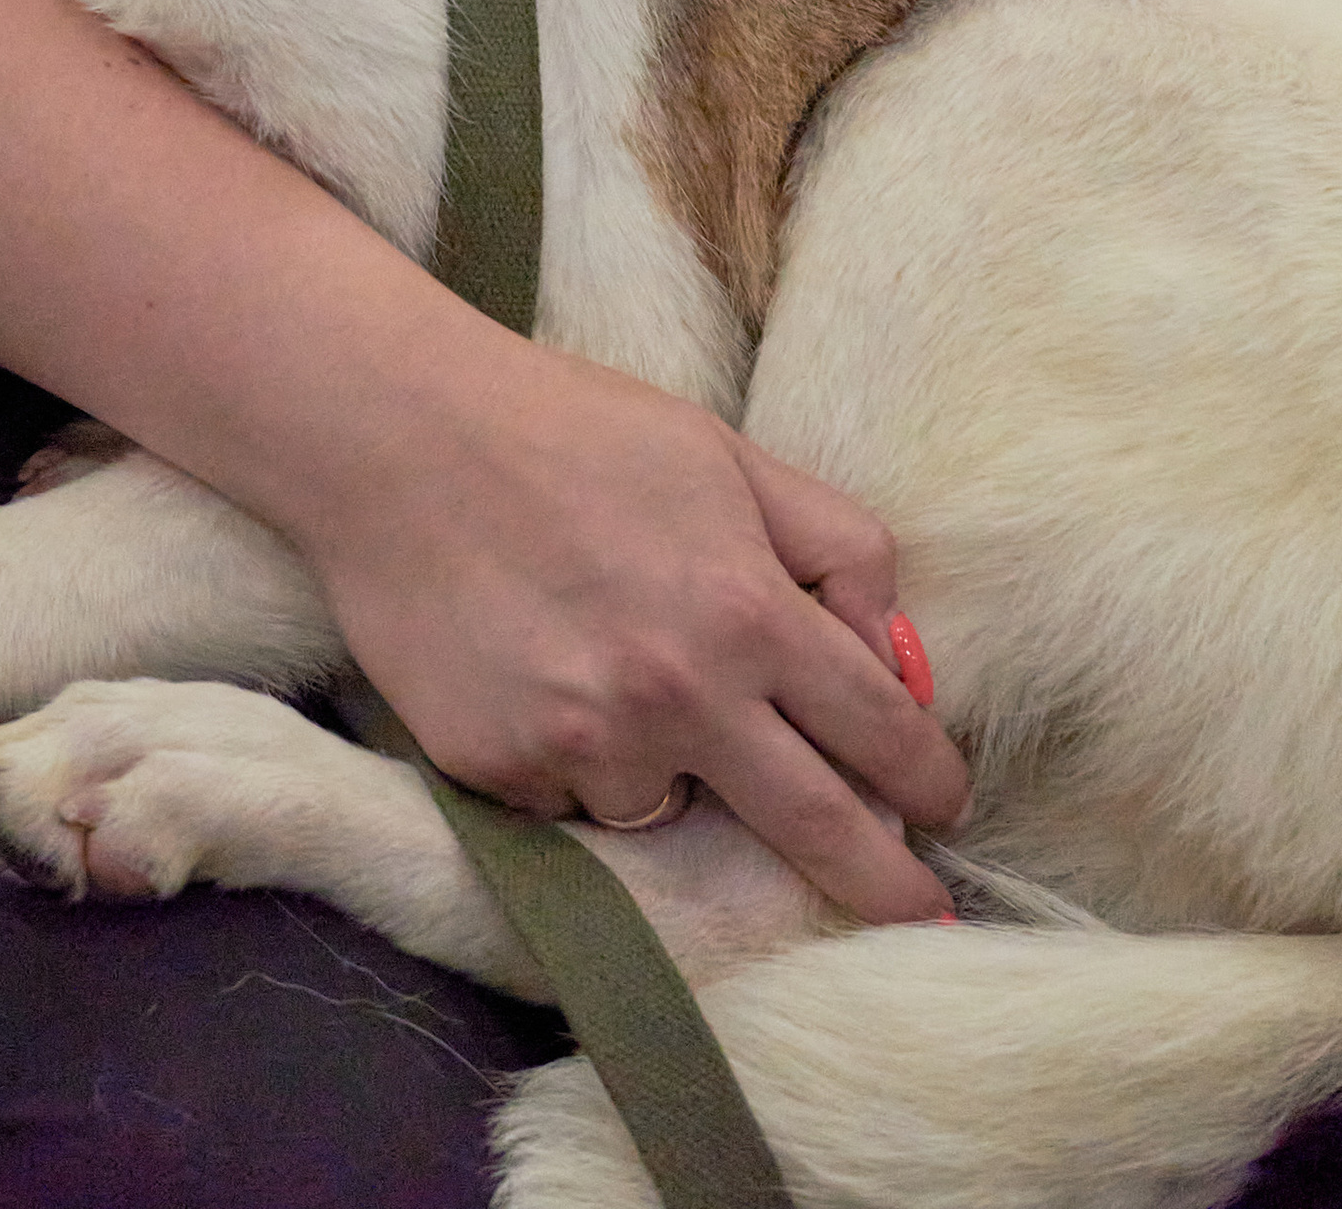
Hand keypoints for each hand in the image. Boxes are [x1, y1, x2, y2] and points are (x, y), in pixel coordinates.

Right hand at [302, 331, 967, 923]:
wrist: (395, 434)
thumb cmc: (570, 428)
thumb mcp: (725, 455)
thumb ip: (834, 548)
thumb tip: (896, 653)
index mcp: (746, 609)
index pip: (880, 730)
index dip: (930, 780)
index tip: (946, 810)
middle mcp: (677, 694)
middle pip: (816, 827)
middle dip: (883, 881)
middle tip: (917, 913)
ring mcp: (583, 744)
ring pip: (672, 811)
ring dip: (677, 772)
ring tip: (620, 672)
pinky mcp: (500, 771)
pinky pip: (572, 797)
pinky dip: (577, 757)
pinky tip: (543, 672)